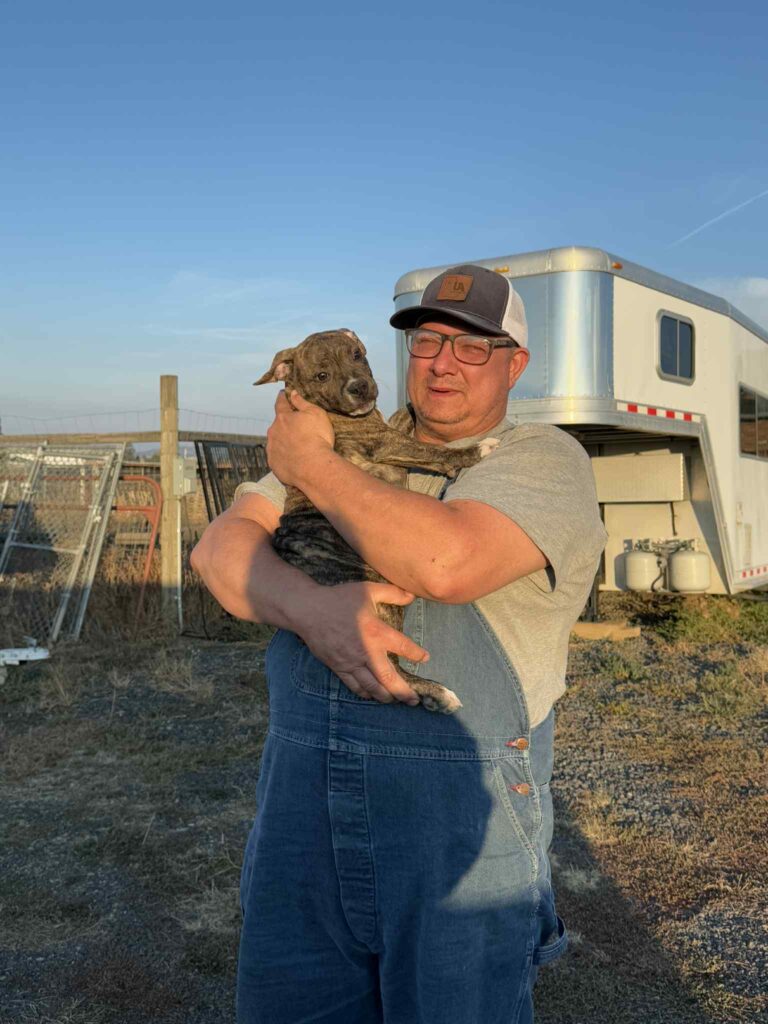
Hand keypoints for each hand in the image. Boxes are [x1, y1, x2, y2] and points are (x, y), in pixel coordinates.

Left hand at [266, 390, 334, 485]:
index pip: (281, 404)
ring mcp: (272, 448)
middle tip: (297, 429)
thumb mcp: (315, 414)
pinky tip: (293, 460)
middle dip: (285, 424)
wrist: (314, 467)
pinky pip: (277, 457)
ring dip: (283, 441)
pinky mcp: (274, 464)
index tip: (282, 394)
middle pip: (278, 424)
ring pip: (276, 441)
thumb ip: (302, 402)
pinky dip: (283, 456)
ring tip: (296, 447)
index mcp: (283, 418)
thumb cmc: (318, 438)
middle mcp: (274, 431)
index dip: (282, 398)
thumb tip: (293, 393)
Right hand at [296, 581, 428, 703]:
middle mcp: (366, 651)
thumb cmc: (339, 599)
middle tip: (415, 700)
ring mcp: (351, 662)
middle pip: (388, 678)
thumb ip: (392, 593)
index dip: (416, 654)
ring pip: (372, 687)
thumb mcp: (367, 590)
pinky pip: (354, 685)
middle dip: (403, 691)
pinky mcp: (338, 667)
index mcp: (377, 632)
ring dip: (386, 696)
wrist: (308, 610)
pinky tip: (372, 695)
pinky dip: (366, 693)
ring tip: (396, 701)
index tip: (425, 658)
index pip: (403, 647)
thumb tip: (412, 595)